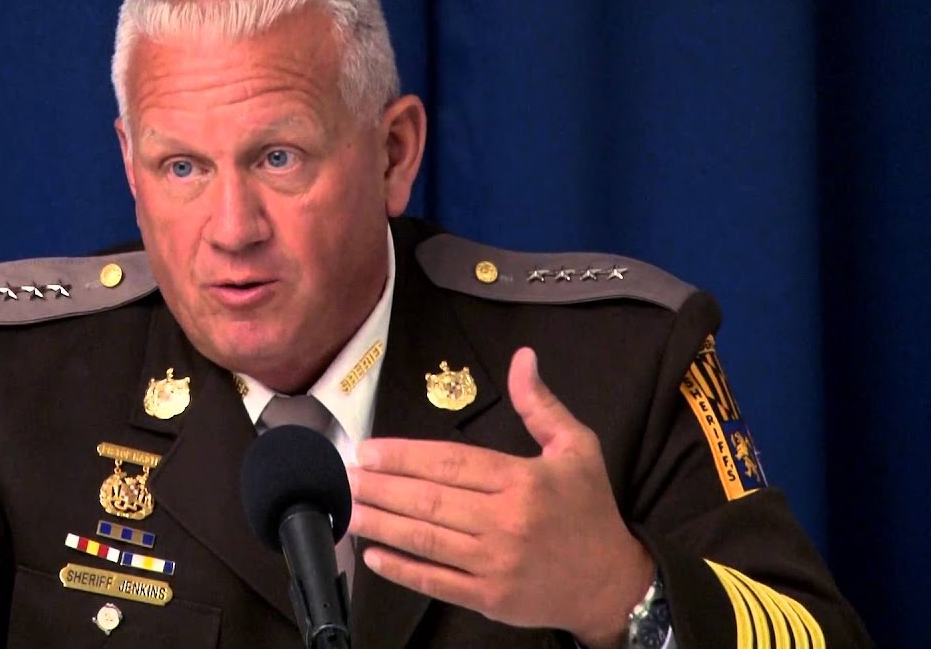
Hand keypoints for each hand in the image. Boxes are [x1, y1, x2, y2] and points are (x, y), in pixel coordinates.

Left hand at [348, 347, 654, 647]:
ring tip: (348, 508)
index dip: (404, 456)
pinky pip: (437, 582)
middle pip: (431, 500)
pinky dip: (402, 571)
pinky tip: (373, 556)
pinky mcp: (489, 599)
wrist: (613, 583)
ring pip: (427, 540)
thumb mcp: (577, 448)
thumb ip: (540, 405)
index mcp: (524, 481)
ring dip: (381, 524)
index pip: (451, 462)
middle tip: (344, 476)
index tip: (368, 450)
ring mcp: (496, 564)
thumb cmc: (590, 510)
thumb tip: (522, 357)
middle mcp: (506, 522)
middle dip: (381, 487)